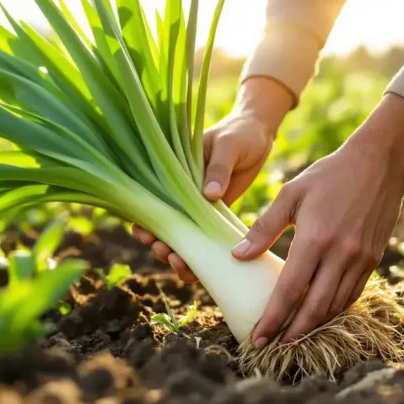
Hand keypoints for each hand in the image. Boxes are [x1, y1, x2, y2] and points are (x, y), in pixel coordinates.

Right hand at [133, 78, 292, 280]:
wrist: (259, 134)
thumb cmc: (239, 133)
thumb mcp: (227, 145)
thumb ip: (218, 168)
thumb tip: (209, 195)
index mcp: (172, 172)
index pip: (149, 198)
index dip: (143, 219)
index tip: (146, 233)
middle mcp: (180, 193)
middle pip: (162, 225)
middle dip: (160, 243)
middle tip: (167, 254)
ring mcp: (197, 207)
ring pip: (182, 238)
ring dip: (178, 255)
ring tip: (182, 266)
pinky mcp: (215, 216)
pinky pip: (205, 241)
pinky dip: (203, 256)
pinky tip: (204, 271)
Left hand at [236, 94, 403, 348]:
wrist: (380, 163)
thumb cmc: (328, 175)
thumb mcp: (290, 195)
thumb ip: (263, 228)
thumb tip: (237, 255)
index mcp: (314, 239)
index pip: (289, 291)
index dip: (272, 318)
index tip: (257, 337)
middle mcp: (340, 254)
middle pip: (314, 307)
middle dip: (293, 331)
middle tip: (274, 345)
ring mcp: (361, 259)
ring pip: (336, 305)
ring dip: (315, 325)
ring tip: (294, 335)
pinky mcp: (373, 259)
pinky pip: (353, 293)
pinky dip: (335, 309)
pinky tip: (321, 314)